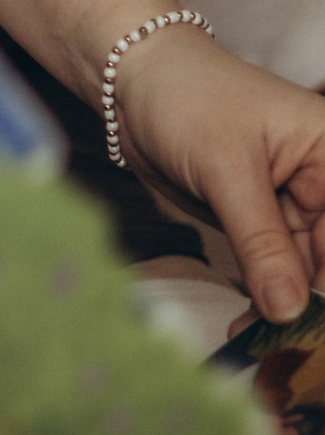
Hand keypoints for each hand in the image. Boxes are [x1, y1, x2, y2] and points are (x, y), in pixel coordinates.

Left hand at [113, 26, 324, 322]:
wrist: (130, 80)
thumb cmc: (187, 97)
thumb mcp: (227, 169)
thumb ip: (261, 241)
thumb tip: (291, 310)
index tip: (314, 329)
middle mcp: (323, 181)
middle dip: (309, 305)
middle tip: (284, 354)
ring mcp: (292, 205)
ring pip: (300, 272)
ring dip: (283, 311)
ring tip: (259, 348)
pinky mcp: (258, 221)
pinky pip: (270, 269)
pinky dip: (259, 298)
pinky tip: (246, 328)